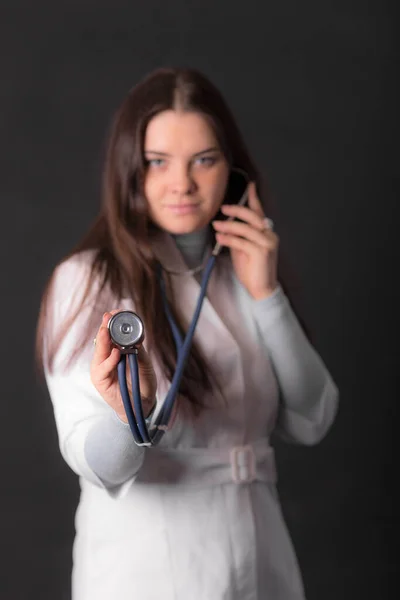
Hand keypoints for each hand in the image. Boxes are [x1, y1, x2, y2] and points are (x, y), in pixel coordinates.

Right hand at [90, 311, 157, 421]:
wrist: (142, 405)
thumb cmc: (142, 383)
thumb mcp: (144, 363)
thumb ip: (138, 350)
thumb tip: (135, 337)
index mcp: (114, 350)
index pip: (110, 333)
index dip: (111, 322)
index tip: (115, 312)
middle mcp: (105, 358)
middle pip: (102, 340)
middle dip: (104, 327)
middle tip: (108, 316)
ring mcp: (101, 369)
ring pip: (99, 352)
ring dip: (103, 340)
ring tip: (107, 330)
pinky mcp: (100, 381)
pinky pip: (102, 369)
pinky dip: (109, 361)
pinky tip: (116, 353)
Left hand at [212, 182, 278, 299]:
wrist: (261, 288)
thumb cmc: (252, 269)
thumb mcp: (243, 249)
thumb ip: (238, 236)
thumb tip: (224, 226)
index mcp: (266, 232)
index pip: (259, 212)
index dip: (254, 198)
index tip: (250, 185)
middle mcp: (269, 235)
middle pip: (253, 217)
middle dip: (237, 211)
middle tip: (223, 208)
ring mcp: (267, 243)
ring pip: (246, 229)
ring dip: (229, 226)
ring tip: (216, 224)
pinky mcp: (261, 253)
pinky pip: (242, 242)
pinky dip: (229, 238)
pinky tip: (220, 237)